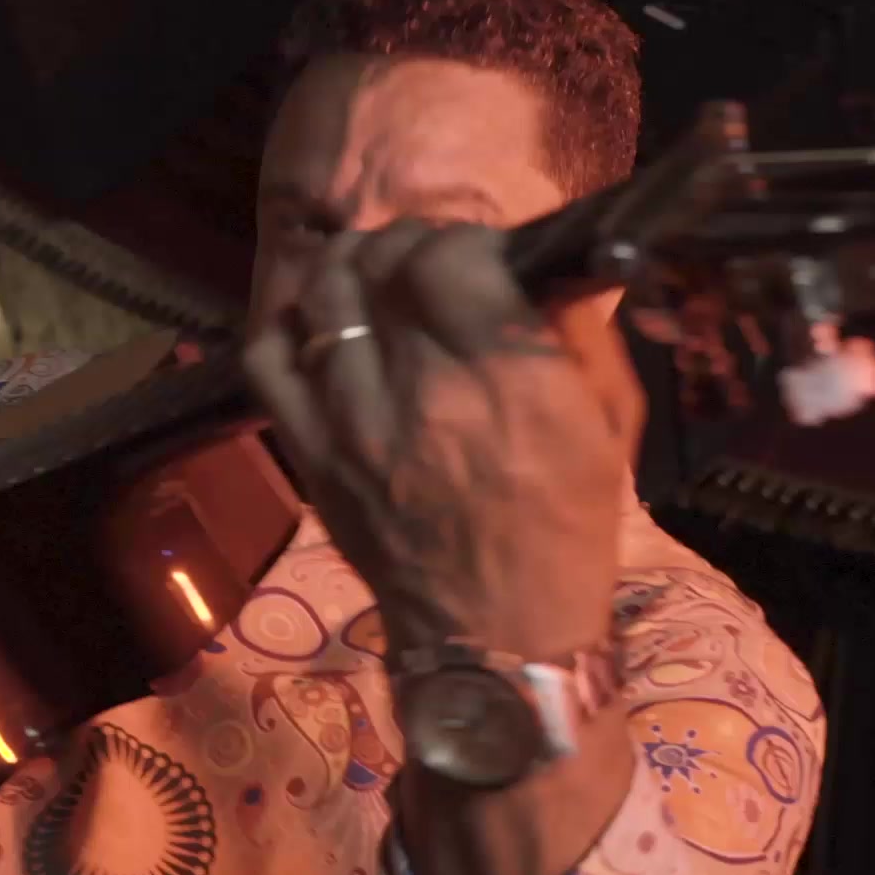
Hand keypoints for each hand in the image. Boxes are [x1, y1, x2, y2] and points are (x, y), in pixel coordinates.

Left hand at [241, 221, 642, 659]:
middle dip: (405, 245)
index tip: (478, 257)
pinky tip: (322, 327)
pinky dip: (289, 324)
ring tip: (373, 281)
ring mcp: (351, 423)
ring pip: (321, 296)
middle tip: (426, 265)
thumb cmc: (565, 527)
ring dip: (348, 270)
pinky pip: (267, 357)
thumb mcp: (607, 423)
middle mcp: (422, 393)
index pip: (450, 255)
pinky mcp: (308, 454)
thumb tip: (538, 262)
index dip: (462, 238)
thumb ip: (575, 331)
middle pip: (380, 264)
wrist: (494, 636)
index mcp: (508, 382)